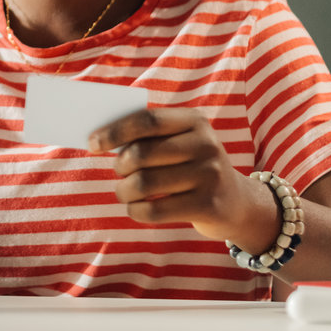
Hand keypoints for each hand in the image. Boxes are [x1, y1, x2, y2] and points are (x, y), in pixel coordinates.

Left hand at [87, 108, 277, 246]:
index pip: (147, 120)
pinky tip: (137, 208)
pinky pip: (154, 210)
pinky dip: (136, 210)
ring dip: (124, 191)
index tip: (92, 143)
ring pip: (144, 183)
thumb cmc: (191, 168)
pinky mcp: (208, 205)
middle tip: (119, 173)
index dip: (114, 132)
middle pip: (141, 153)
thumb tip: (98, 139)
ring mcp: (210, 175)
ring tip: (125, 192)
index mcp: (194, 121)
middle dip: (119, 166)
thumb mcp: (180, 143)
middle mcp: (206, 144)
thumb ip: (147, 137)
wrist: (238, 203)